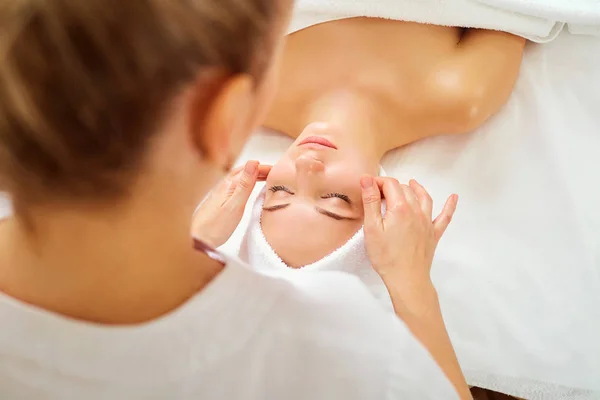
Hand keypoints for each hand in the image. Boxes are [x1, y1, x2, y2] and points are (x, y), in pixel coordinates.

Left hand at [192, 160, 270, 247]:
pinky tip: (246, 190)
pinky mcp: (218, 201)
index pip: (249, 170)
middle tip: (274, 172)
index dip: (263, 168)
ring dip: (252, 176)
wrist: (197, 240)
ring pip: (238, 179)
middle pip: (243, 172)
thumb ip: (245, 184)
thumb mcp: (235, 206)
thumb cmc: (215, 227)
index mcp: (229, 185)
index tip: (277, 169)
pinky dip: (245, 184)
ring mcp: (220, 193)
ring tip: (264, 178)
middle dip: (259, 170)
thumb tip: (253, 163)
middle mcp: (223, 186)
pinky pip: (234, 186)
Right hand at [360, 176, 457, 306]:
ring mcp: (427, 222)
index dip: (378, 182)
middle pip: (405, 189)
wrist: (406, 279)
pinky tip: (454, 197)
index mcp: (400, 208)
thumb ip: (371, 201)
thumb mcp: (372, 228)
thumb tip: (367, 179)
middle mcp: (416, 211)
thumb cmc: (387, 257)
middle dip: (393, 186)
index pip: (390, 184)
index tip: (369, 186)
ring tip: (411, 183)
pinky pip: (445, 216)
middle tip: (381, 192)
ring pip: (424, 198)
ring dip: (417, 188)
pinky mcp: (433, 234)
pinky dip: (449, 206)